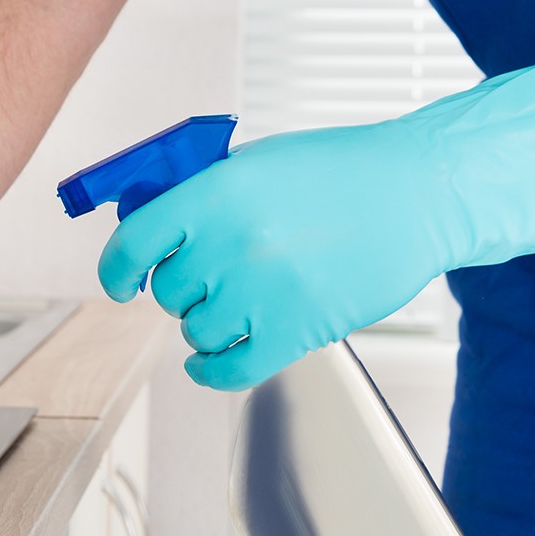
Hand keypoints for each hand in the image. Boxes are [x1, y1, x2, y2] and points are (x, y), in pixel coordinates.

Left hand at [102, 24, 534, 390]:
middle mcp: (232, 243)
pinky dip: (212, 371)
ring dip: (208, 323)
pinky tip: (210, 361)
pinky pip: (230, 369)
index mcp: (216, 193)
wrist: (419, 194)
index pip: (133, 242)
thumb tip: (148, 235)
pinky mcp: (297, 331)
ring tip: (239, 303)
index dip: (115, 269)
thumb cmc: (340, 173)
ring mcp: (263, 291)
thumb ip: (200, 197)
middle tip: (212, 277)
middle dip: (183, 289)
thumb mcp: (255, 165)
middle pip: (167, 293)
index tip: (119, 283)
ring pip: (196, 331)